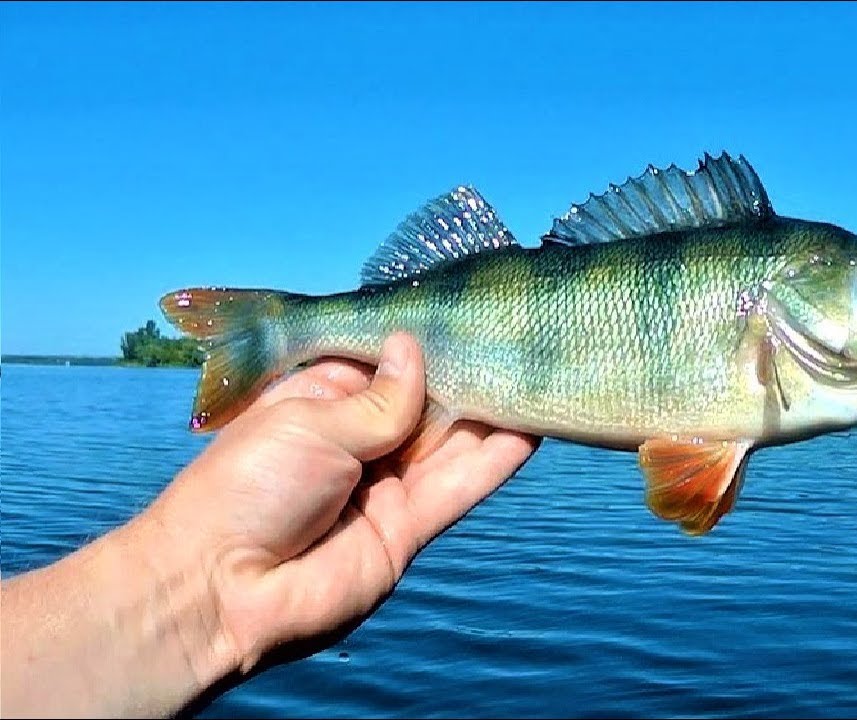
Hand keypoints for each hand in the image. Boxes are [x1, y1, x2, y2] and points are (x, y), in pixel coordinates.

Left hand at [144, 333, 539, 679]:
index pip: (387, 366)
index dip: (425, 344)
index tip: (468, 313)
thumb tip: (417, 348)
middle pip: (427, 404)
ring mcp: (386, 487)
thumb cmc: (245, 488)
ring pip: (451, 443)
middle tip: (518, 339)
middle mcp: (359, 443)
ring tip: (537, 374)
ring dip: (491, 414)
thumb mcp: (312, 423)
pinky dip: (495, 459)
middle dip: (467, 376)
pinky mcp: (408, 529)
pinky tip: (532, 428)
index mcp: (322, 404)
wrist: (218, 590)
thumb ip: (381, 399)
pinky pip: (460, 487)